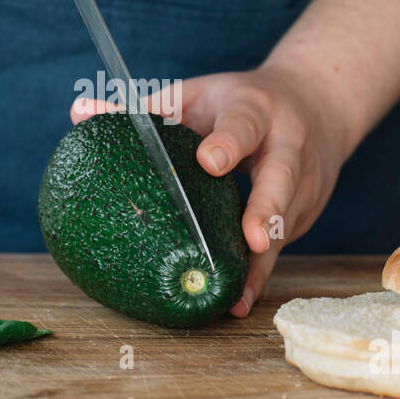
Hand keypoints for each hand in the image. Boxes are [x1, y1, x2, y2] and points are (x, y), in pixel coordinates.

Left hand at [71, 65, 357, 316]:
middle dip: (268, 208)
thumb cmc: (240, 103)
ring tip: (238, 296)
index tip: (210, 161)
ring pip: (287, 223)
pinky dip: (261, 274)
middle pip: (281, 177)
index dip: (228, 142)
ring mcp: (304, 182)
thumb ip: (145, 109)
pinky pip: (285, 246)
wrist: (321, 101)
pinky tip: (238, 302)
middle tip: (253, 238)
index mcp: (255, 109)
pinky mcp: (306, 212)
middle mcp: (288, 145)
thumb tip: (79, 113)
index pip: (244, 123)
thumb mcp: (199, 95)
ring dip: (263, 261)